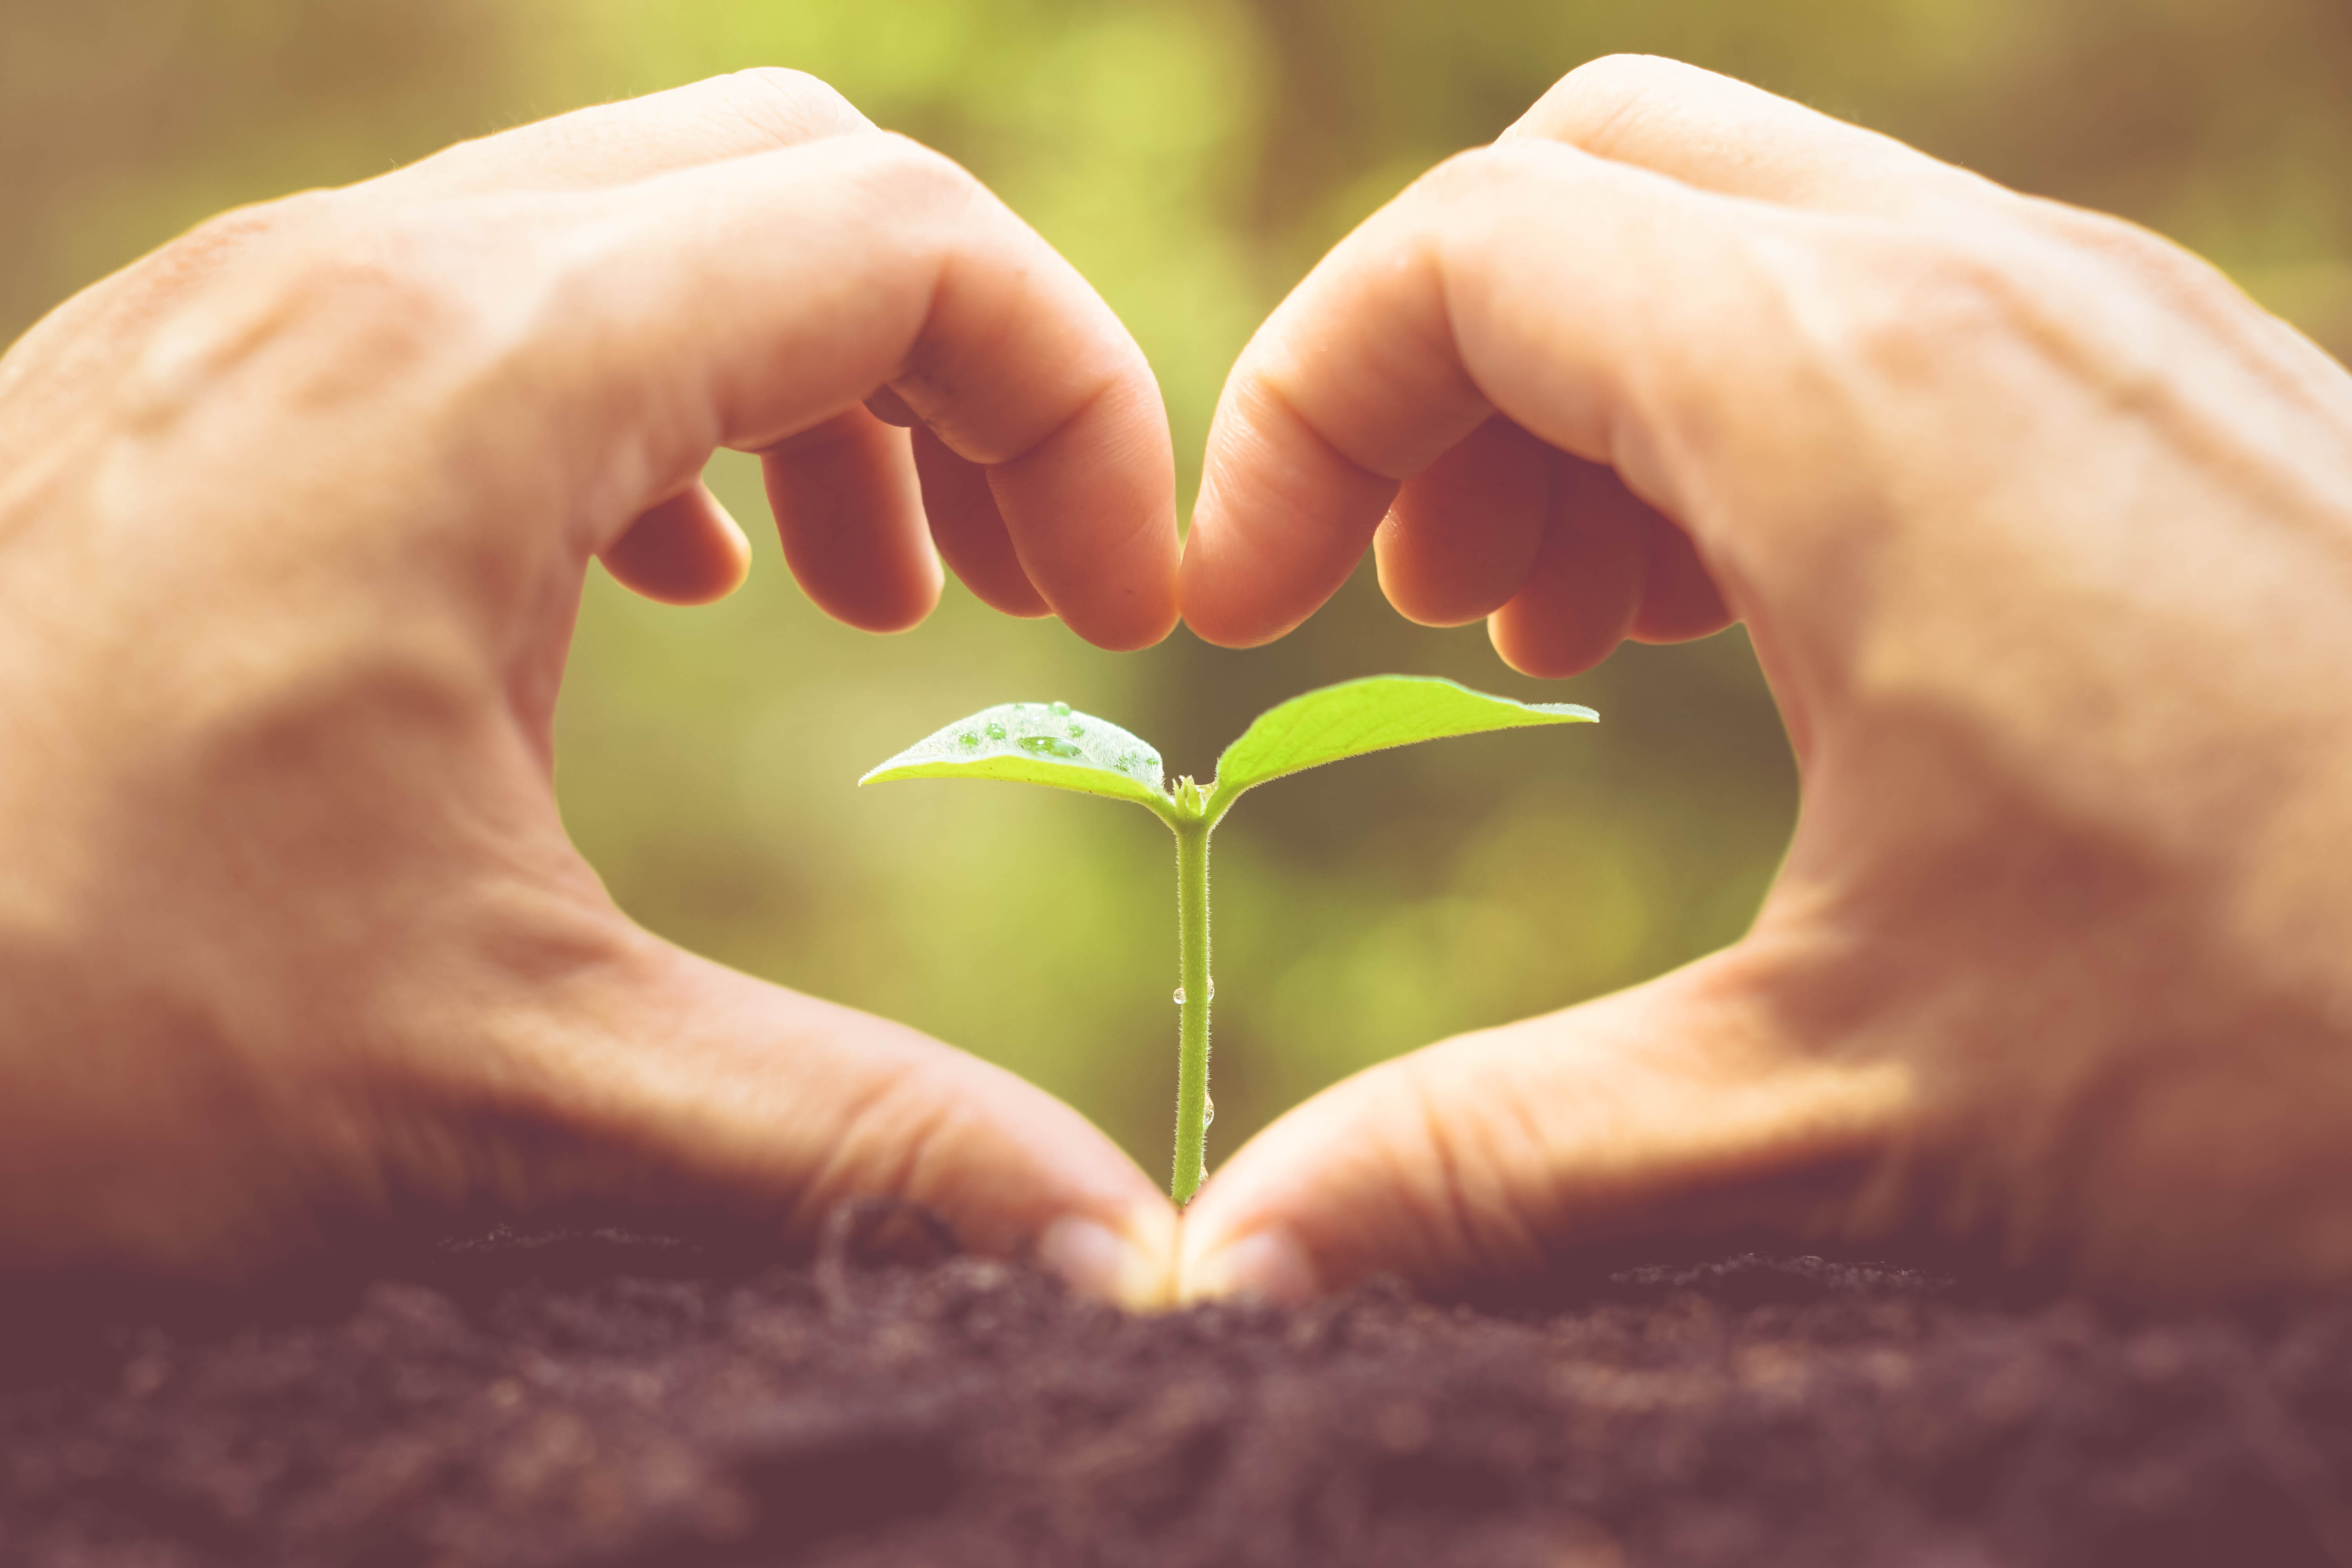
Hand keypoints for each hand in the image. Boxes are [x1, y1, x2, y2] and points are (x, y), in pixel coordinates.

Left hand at [0, 70, 1179, 1302]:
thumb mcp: (510, 1098)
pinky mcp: (202, 380)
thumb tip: (1121, 1252)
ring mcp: (262, 309)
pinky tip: (660, 580)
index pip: (900, 242)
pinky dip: (658, 399)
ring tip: (879, 591)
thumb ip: (849, 1142)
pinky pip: (506, 288)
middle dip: (970, 366)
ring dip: (816, 377)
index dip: (1080, 405)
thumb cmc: (64, 1040)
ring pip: (649, 219)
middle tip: (1034, 587)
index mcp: (466, 379)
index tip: (1124, 610)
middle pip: (795, 180)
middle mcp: (361, 280)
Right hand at [1177, 56, 2351, 1304]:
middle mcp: (1982, 297)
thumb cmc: (2291, 1059)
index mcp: (1853, 406)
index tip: (1251, 607)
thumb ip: (1500, 1163)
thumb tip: (1241, 1267)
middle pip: (1592, 180)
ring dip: (1600, 391)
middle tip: (1404, 597)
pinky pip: (1895, 305)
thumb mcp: (1841, 1116)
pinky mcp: (2190, 397)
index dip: (1298, 410)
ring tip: (1562, 624)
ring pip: (1749, 225)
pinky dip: (1755, 417)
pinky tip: (1761, 624)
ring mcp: (2109, 326)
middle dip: (1442, 368)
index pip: (1465, 255)